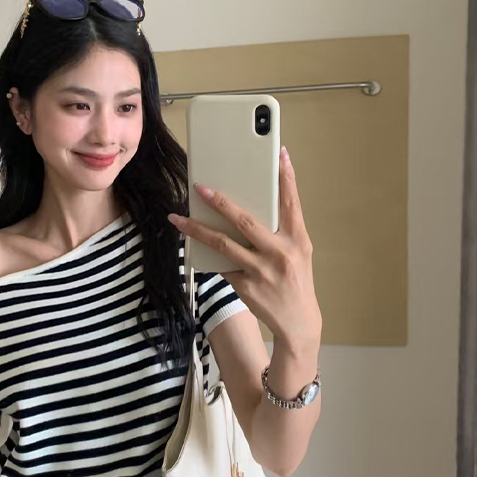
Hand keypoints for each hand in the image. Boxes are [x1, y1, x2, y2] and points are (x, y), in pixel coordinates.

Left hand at [168, 146, 321, 351]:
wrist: (298, 323)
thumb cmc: (296, 282)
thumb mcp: (298, 253)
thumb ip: (281, 231)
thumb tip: (251, 208)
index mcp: (298, 240)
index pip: (291, 202)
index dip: (286, 177)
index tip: (278, 153)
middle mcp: (280, 253)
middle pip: (245, 221)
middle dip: (221, 202)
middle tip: (201, 187)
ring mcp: (261, 271)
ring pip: (223, 245)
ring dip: (197, 230)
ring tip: (178, 219)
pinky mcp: (246, 287)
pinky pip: (222, 266)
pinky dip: (209, 256)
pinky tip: (195, 248)